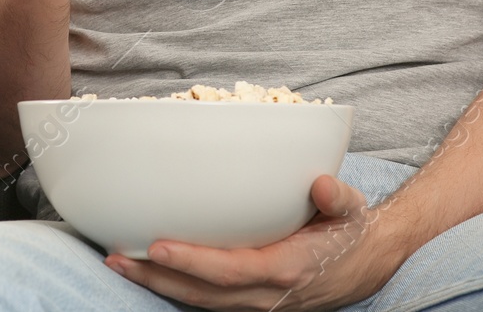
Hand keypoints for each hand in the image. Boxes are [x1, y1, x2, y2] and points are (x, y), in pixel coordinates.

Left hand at [105, 174, 404, 310]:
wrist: (366, 265)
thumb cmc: (350, 231)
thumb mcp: (352, 210)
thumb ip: (338, 198)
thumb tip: (322, 183)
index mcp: (287, 268)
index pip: (230, 270)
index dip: (192, 262)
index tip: (157, 245)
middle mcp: (267, 293)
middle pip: (203, 292)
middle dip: (157, 277)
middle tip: (117, 256)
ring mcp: (258, 302)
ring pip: (200, 300)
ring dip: (158, 284)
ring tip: (120, 262)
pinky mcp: (251, 300)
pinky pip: (208, 299)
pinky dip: (176, 286)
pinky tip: (149, 269)